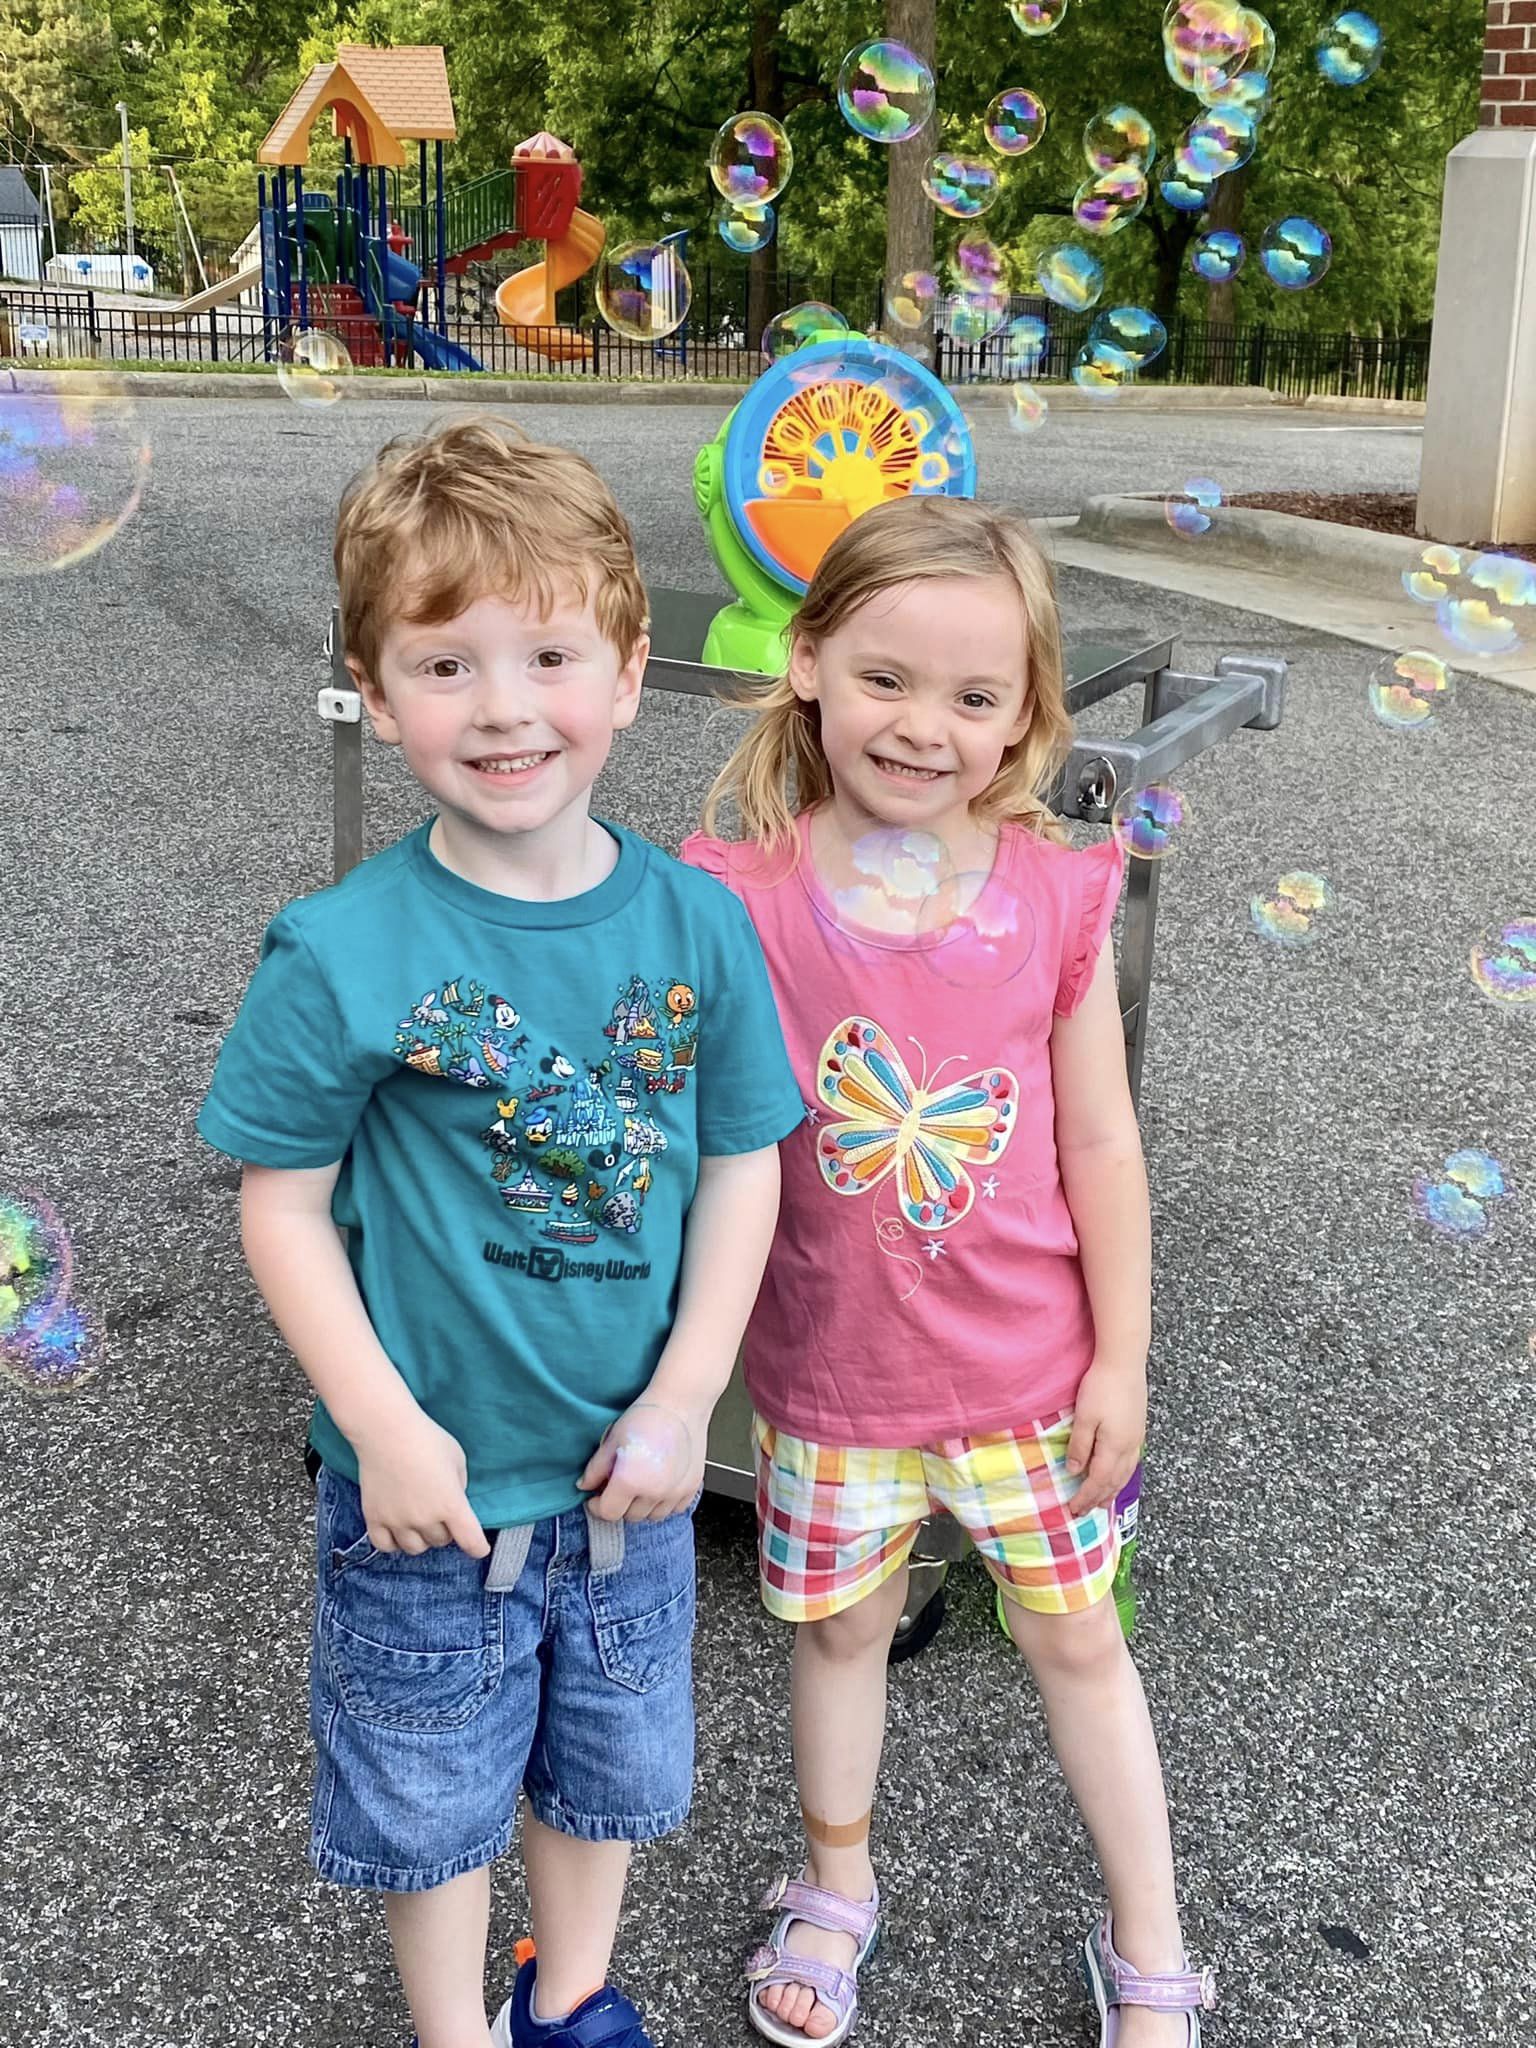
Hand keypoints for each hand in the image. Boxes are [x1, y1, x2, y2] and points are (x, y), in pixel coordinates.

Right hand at [353, 1407, 489, 1558]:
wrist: (386, 1431)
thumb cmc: (427, 1439)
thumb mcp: (457, 1459)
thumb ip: (458, 1486)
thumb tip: (453, 1503)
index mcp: (451, 1504)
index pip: (471, 1541)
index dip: (477, 1548)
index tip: (478, 1548)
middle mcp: (426, 1519)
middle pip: (441, 1541)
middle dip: (445, 1529)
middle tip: (439, 1510)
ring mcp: (398, 1521)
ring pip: (415, 1548)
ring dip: (421, 1537)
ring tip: (419, 1519)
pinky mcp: (375, 1519)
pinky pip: (386, 1547)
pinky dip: (394, 1543)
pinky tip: (398, 1529)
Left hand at [579, 1398, 706, 1522]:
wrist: (681, 1403)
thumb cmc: (647, 1416)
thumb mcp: (612, 1440)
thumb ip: (596, 1468)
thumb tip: (584, 1485)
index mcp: (630, 1481)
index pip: (608, 1512)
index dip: (597, 1506)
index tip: (596, 1498)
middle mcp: (654, 1492)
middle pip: (630, 1516)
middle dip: (619, 1504)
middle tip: (616, 1486)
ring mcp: (675, 1492)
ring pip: (652, 1516)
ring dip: (642, 1506)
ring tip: (639, 1484)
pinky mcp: (691, 1487)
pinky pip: (674, 1509)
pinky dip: (664, 1502)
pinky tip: (658, 1484)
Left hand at [1064, 1358, 1146, 1519]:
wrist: (1125, 1361)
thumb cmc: (1101, 1387)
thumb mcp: (1084, 1417)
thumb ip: (1079, 1446)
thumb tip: (1074, 1471)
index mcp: (1114, 1447)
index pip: (1098, 1481)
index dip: (1085, 1497)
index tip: (1073, 1509)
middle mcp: (1129, 1447)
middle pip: (1114, 1481)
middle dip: (1099, 1498)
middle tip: (1085, 1511)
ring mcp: (1136, 1438)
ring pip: (1125, 1473)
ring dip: (1113, 1489)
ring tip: (1103, 1501)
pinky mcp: (1138, 1428)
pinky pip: (1131, 1462)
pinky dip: (1122, 1475)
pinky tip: (1117, 1474)